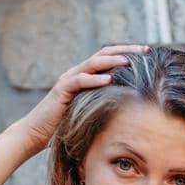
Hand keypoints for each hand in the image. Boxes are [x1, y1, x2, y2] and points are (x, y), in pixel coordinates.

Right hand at [12, 44, 150, 153]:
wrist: (35, 134)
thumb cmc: (63, 127)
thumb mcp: (89, 112)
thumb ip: (104, 104)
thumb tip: (131, 108)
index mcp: (85, 76)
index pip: (109, 58)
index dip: (129, 53)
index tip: (149, 54)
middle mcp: (77, 73)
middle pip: (105, 54)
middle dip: (127, 51)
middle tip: (147, 50)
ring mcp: (68, 79)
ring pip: (93, 63)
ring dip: (112, 60)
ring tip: (130, 60)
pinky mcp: (61, 90)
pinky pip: (79, 81)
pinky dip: (94, 79)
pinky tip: (109, 80)